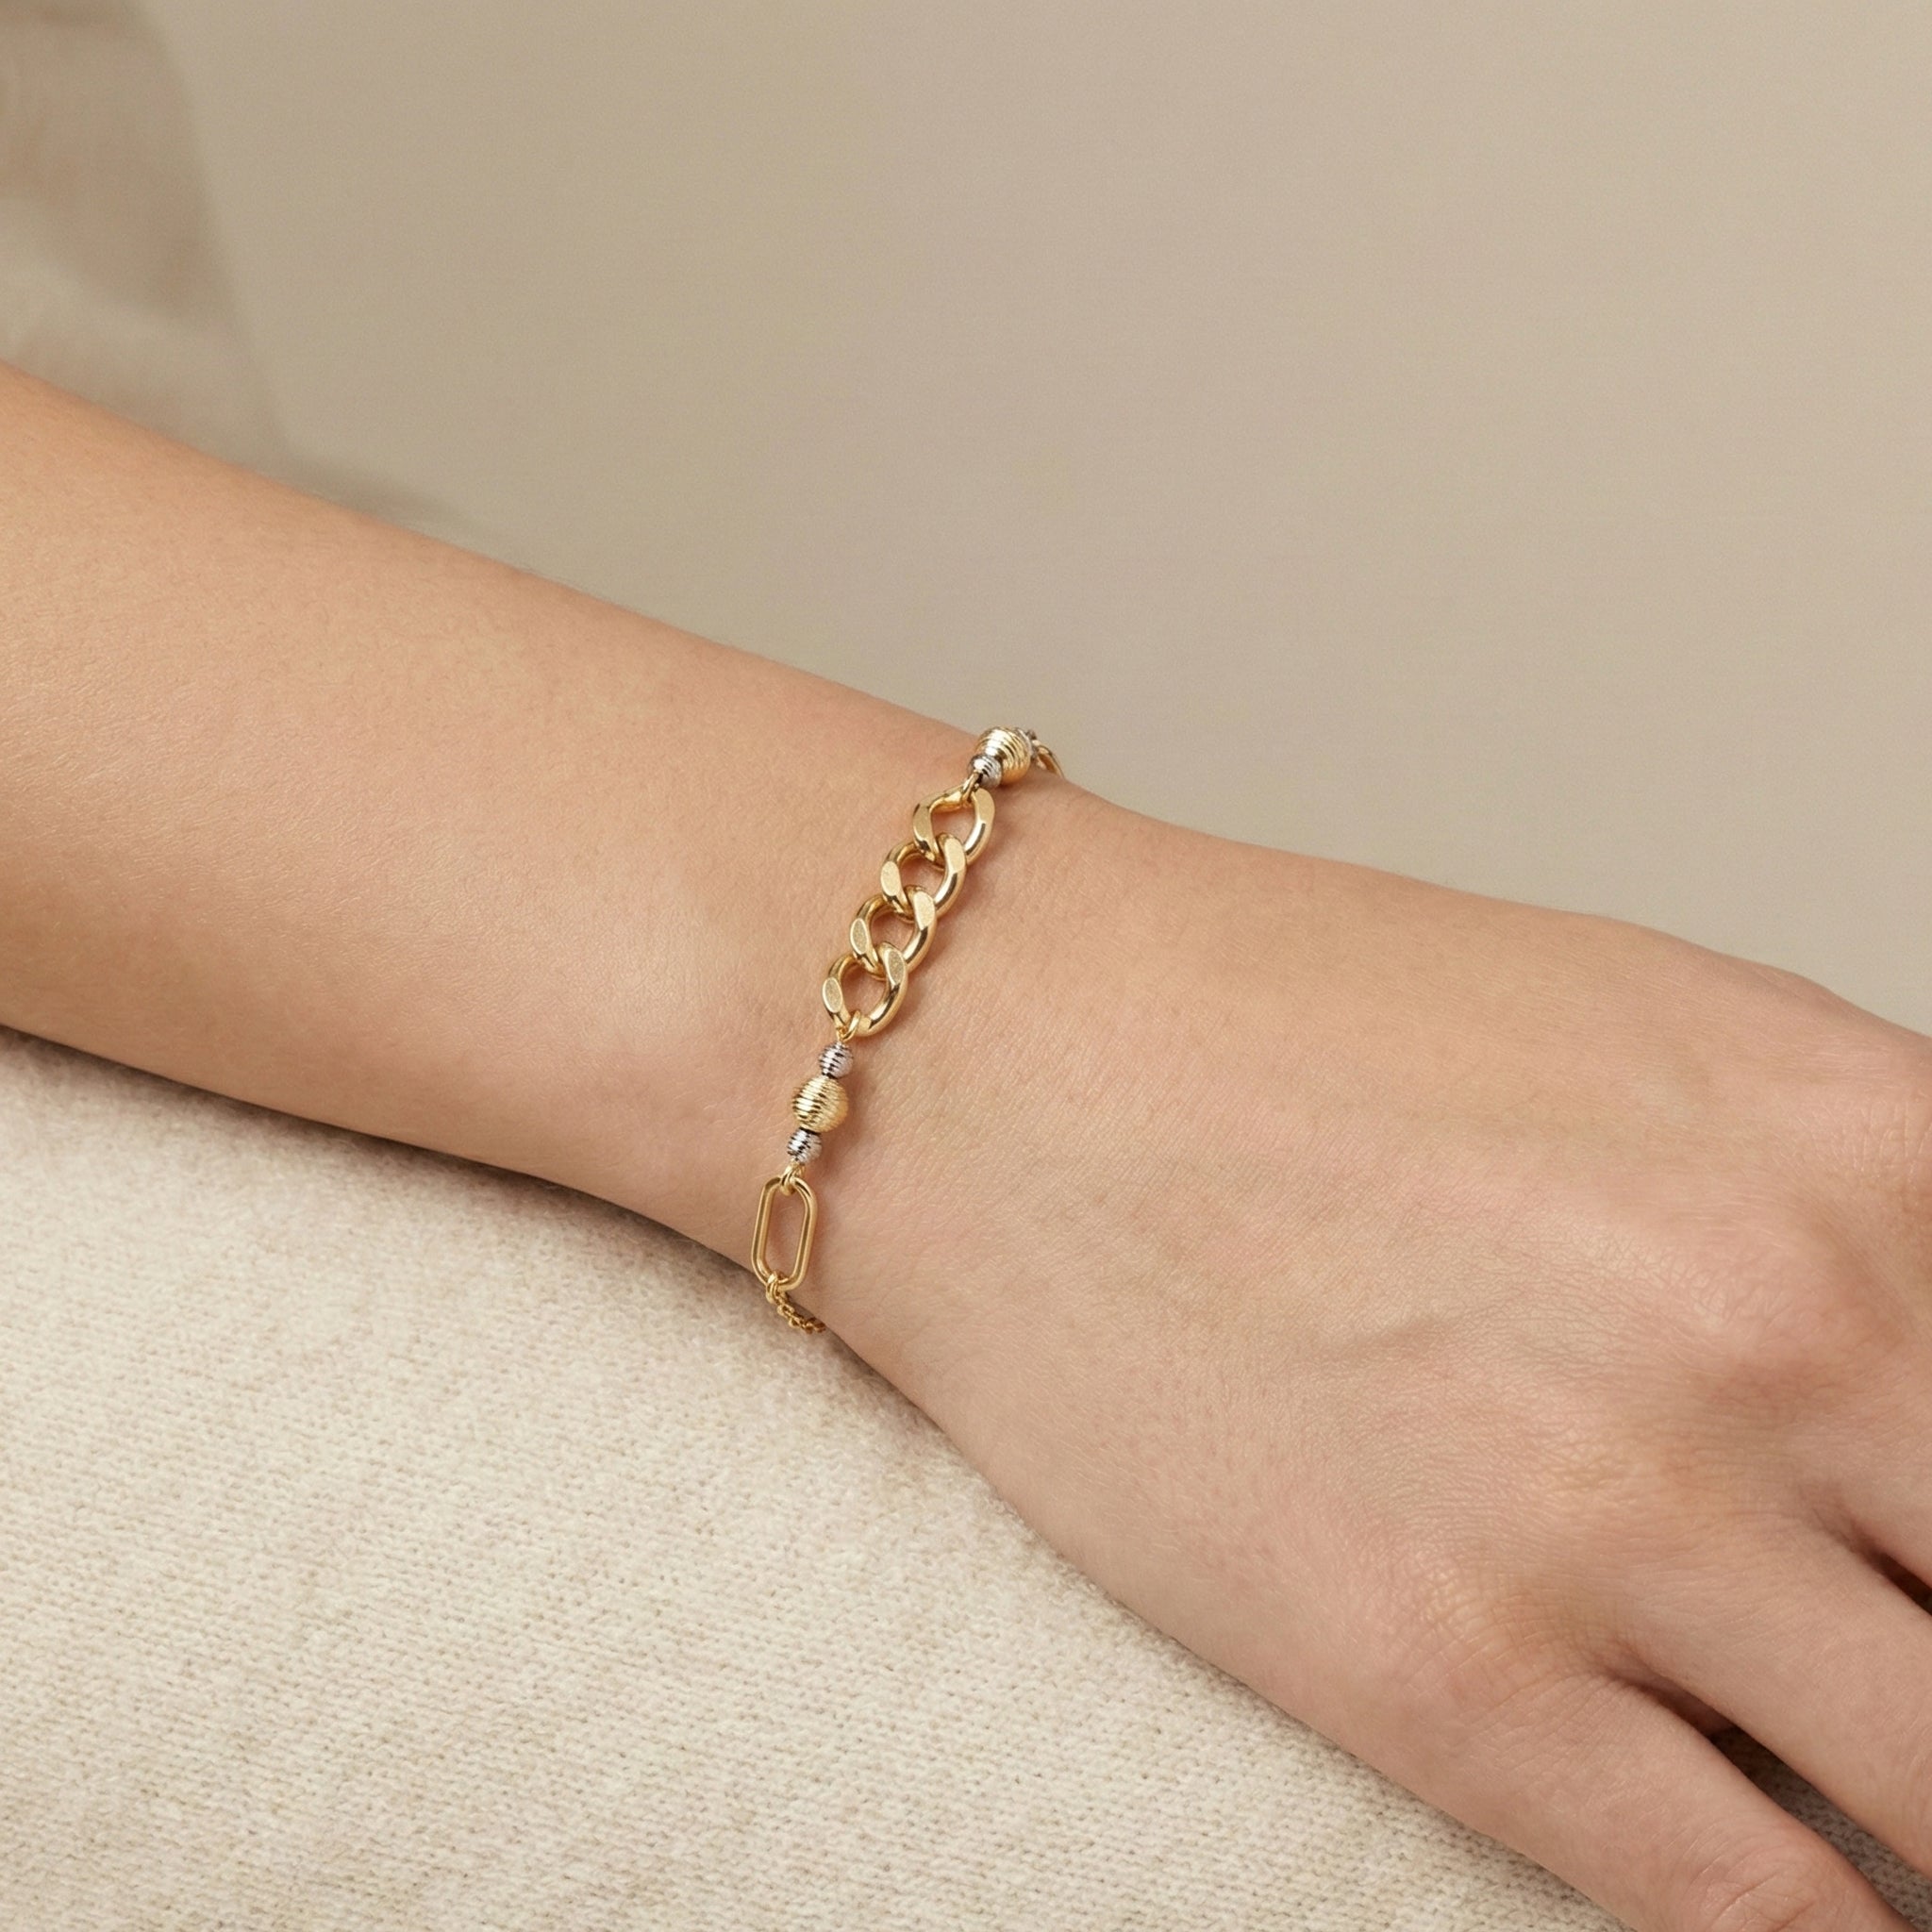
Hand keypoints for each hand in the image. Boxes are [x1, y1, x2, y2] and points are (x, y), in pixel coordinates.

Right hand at [808, 784, 1931, 1931]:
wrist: (1009, 1057)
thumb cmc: (1300, 1023)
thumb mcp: (1660, 1037)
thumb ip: (1874, 1217)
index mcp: (1869, 1152)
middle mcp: (1783, 1334)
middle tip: (1903, 1666)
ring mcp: (1616, 1517)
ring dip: (1914, 1810)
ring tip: (1850, 1775)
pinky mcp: (1447, 1673)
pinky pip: (1755, 1909)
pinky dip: (1805, 1915)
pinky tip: (1761, 1853)